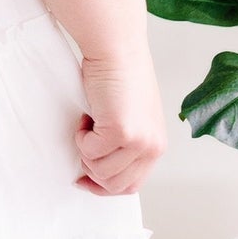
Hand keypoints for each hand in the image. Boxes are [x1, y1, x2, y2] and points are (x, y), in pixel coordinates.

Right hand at [74, 48, 164, 194]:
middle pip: (115, 184)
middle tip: (85, 143)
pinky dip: (81, 136)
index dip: (105, 187)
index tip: (86, 179)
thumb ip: (126, 144)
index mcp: (156, 145)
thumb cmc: (120, 77)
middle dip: (92, 169)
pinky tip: (88, 116)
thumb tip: (100, 168)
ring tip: (89, 125)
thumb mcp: (132, 119)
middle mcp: (152, 147)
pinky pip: (89, 151)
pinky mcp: (121, 132)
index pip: (131, 185)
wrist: (117, 51)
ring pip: (100, 171)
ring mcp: (138, 141)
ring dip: (86, 150)